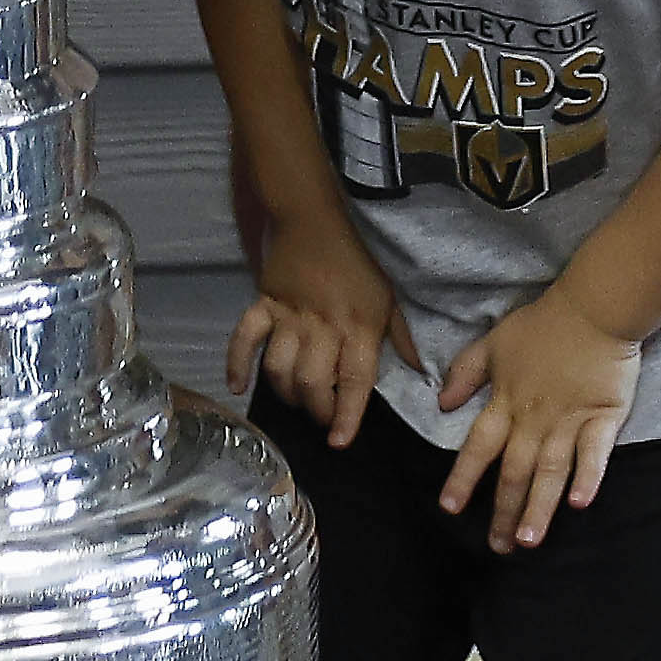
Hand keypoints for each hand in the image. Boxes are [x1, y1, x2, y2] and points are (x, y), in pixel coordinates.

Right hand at [229, 204, 415, 448]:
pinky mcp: (264, 303)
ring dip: (286, 393)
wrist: (313, 219)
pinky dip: (237, 362)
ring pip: (280, 367)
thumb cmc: (356, 264)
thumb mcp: (388, 299)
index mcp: (359, 325)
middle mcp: (324, 324)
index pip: (355, 380)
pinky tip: (238, 386)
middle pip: (313, 381)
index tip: (339, 441)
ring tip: (296, 399)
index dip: (347, 415)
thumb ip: (402, 340)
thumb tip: (423, 378)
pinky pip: (245, 336)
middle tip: (321, 416)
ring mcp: (289, 314)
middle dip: (315, 410)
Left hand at [435, 283, 640, 549]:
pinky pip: (594, 454)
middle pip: (515, 470)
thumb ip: (466, 373)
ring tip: (529, 541)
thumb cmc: (541, 326)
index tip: (450, 509)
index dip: (463, 477)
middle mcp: (534, 418)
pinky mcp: (603, 419)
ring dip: (539, 507)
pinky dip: (587, 478)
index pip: (478, 445)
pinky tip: (580, 504)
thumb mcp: (493, 342)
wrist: (592, 309)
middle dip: (504, 511)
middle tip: (498, 547)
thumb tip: (442, 404)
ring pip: (549, 471)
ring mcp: (569, 421)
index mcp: (506, 401)